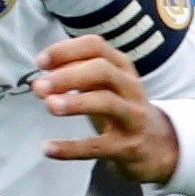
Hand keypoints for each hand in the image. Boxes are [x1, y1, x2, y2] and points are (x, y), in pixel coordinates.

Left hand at [34, 35, 177, 181]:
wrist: (156, 147)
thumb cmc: (119, 110)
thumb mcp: (104, 87)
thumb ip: (75, 78)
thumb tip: (39, 83)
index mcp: (122, 67)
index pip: (96, 47)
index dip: (66, 50)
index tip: (40, 62)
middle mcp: (131, 88)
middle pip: (102, 71)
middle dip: (68, 76)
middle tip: (39, 87)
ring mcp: (133, 117)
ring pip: (107, 102)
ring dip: (75, 102)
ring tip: (48, 106)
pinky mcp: (128, 147)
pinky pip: (98, 146)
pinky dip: (71, 148)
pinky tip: (48, 148)